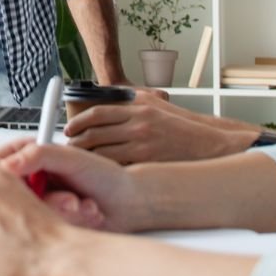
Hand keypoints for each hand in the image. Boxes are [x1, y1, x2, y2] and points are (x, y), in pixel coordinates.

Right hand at [0, 138, 147, 232]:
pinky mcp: (51, 225)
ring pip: (28, 215)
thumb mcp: (71, 159)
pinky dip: (66, 223)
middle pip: (11, 195)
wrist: (132, 204)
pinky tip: (84, 215)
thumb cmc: (107, 177)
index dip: (3, 171)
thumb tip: (7, 166)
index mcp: (36, 161)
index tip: (12, 176)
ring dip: (59, 211)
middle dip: (44, 199)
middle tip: (68, 198)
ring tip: (81, 205)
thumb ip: (38, 156)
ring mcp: (42, 205)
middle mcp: (36, 183)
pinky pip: (43, 229)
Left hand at [64, 99, 258, 164]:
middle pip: (95, 134)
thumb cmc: (180, 126)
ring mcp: (142, 145)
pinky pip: (117, 168)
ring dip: (86, 159)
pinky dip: (104, 170)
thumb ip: (130, 103)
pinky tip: (98, 173)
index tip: (69, 130)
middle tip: (68, 148)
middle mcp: (138, 125)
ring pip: (102, 153)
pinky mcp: (147, 163)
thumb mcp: (155, 106)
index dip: (78, 122)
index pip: (97, 114)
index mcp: (137, 108)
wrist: (207, 144)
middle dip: (76, 143)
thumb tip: (105, 102)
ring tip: (78, 162)